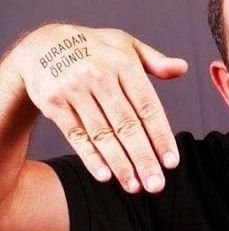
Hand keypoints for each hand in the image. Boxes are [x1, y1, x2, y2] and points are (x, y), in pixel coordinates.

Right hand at [9, 24, 187, 193]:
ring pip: (102, 135)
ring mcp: (75, 90)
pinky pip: (76, 135)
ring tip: (135, 187)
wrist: (44, 44)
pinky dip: (90, 157)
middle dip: (143, 158)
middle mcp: (100, 76)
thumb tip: (183, 68)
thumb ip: (154, 60)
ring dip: (120, 164)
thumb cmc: (95, 49)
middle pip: (127, 125)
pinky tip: (105, 176)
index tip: (171, 162)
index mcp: (123, 63)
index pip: (148, 107)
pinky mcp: (54, 103)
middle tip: (157, 185)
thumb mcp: (125, 44)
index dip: (160, 137)